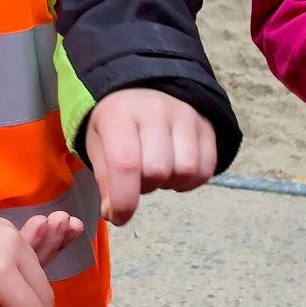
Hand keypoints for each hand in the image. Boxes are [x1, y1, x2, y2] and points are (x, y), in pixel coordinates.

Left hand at [85, 88, 216, 225]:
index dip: (124, 200)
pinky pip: (206, 168)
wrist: (142, 89)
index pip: (125, 164)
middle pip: (158, 170)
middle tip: (138, 179)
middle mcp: (155, 110)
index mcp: (119, 114)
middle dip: (145, 187)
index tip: (120, 217)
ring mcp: (185, 115)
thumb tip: (115, 213)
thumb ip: (105, 179)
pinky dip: (191, 181)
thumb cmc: (116, 122)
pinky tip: (176, 173)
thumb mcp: (99, 144)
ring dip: (170, 183)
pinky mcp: (206, 125)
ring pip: (186, 170)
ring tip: (158, 173)